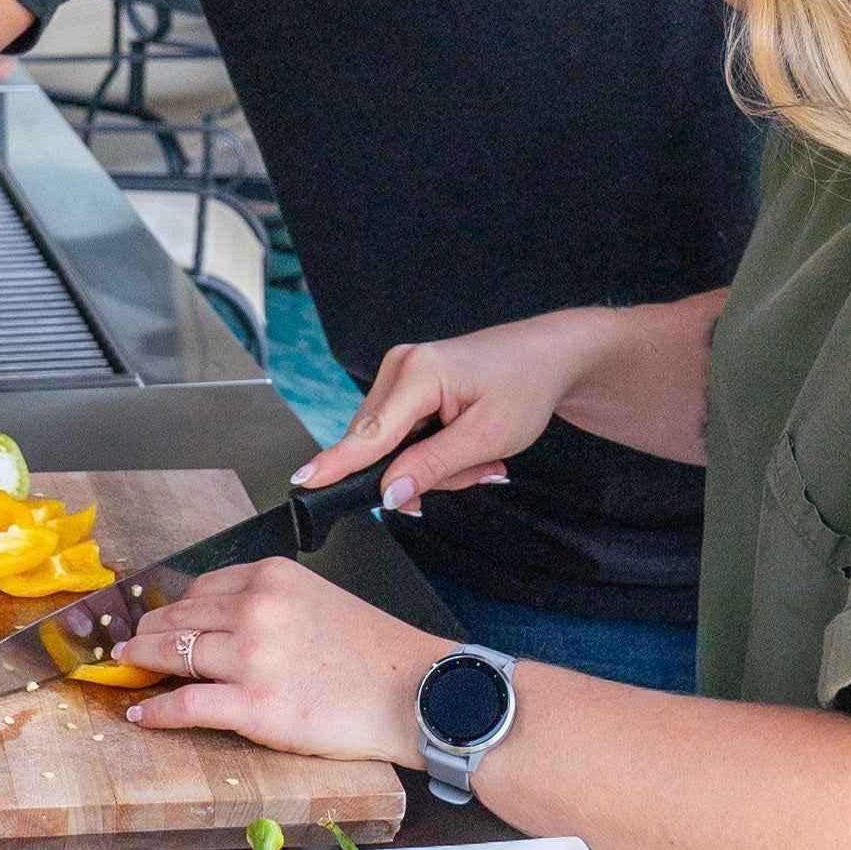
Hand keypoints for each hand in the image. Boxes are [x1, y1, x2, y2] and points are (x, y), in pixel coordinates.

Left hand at [116, 558, 445, 764]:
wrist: (414, 692)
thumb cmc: (373, 652)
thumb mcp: (316, 599)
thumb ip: (270, 602)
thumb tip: (220, 620)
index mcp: (271, 576)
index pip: (201, 587)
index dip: (172, 607)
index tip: (156, 618)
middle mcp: (256, 608)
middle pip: (178, 618)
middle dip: (147, 633)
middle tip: (127, 645)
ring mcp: (252, 657)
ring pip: (173, 654)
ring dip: (141, 663)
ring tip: (126, 670)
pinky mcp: (254, 706)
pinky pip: (187, 704)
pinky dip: (156, 710)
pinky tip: (141, 712)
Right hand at [290, 309, 614, 514]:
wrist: (547, 355)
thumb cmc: (525, 386)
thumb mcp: (488, 437)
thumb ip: (433, 466)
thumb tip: (388, 493)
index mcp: (418, 374)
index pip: (368, 434)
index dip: (336, 465)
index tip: (304, 484)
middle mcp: (399, 366)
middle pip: (380, 447)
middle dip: (423, 473)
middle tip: (478, 470)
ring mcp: (400, 371)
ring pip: (391, 445)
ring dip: (433, 463)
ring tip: (480, 457)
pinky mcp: (406, 382)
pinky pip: (402, 433)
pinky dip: (432, 449)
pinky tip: (465, 445)